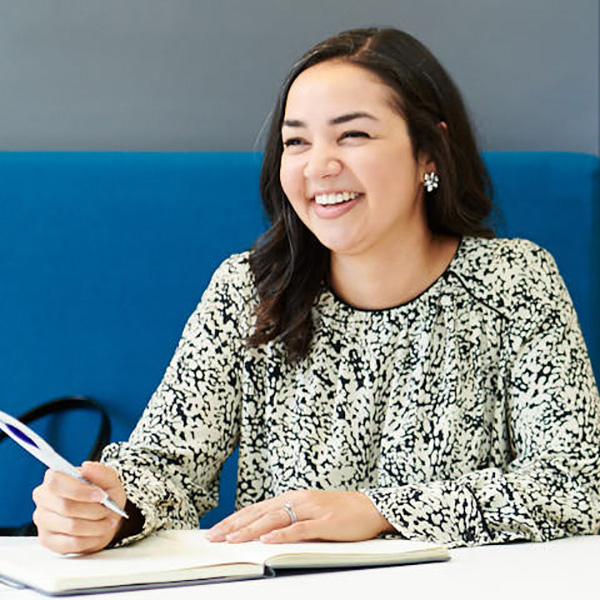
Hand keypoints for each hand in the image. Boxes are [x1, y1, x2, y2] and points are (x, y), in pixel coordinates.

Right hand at [32, 461, 126, 554]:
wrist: (105, 517)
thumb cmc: (103, 496)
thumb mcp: (109, 480)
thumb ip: (101, 471)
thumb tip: (87, 467)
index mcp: (53, 479)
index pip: (56, 483)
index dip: (80, 491)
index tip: (100, 495)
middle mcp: (43, 498)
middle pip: (65, 507)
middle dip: (93, 510)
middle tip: (107, 510)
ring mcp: (42, 520)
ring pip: (71, 526)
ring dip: (95, 525)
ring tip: (106, 522)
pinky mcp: (47, 540)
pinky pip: (70, 543)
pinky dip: (90, 539)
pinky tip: (97, 533)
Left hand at [206, 490, 394, 543]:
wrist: (370, 507)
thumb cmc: (338, 512)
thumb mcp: (309, 512)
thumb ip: (288, 520)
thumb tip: (262, 533)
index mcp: (292, 497)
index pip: (257, 509)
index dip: (235, 519)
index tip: (216, 530)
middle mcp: (298, 500)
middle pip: (260, 512)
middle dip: (235, 525)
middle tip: (214, 537)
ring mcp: (311, 510)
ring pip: (275, 519)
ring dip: (251, 530)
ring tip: (232, 539)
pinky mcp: (324, 522)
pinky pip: (299, 528)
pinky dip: (281, 534)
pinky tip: (267, 540)